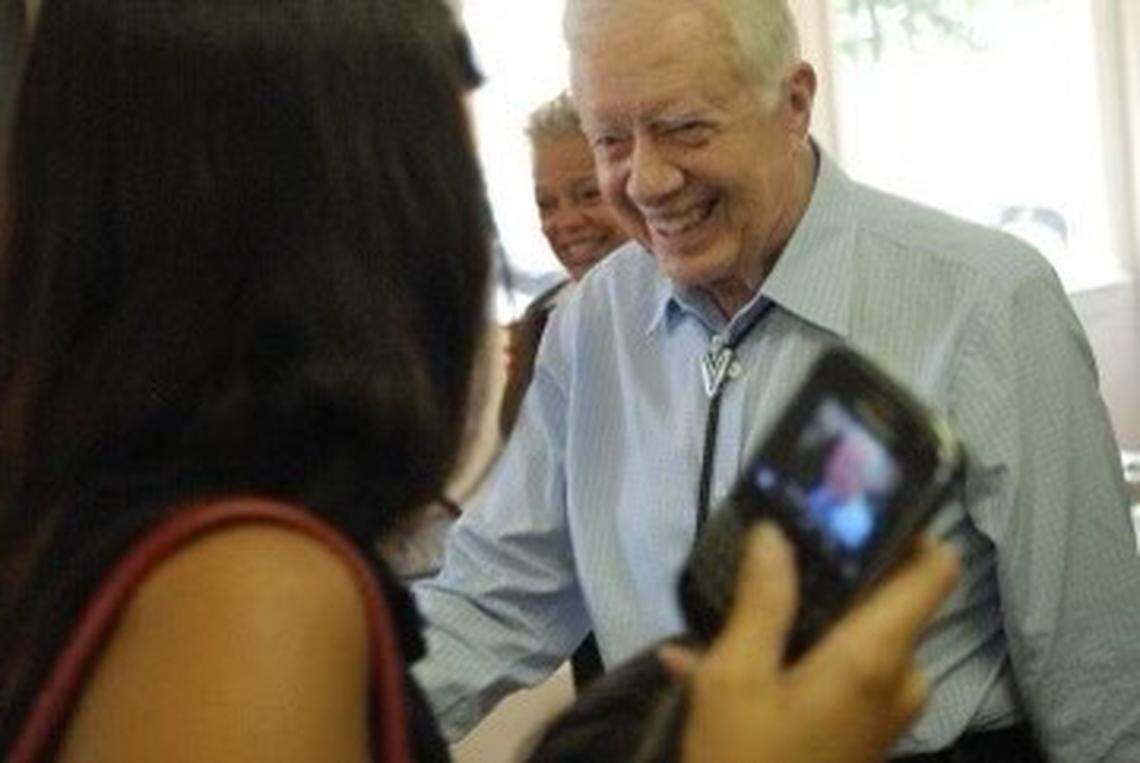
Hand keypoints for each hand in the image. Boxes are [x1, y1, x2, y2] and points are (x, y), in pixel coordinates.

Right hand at [660, 525, 958, 762]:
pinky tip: (711, 657)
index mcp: (877, 656)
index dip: (910, 526)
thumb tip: (775, 533)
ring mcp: (883, 711)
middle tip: (774, 543)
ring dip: (797, 615)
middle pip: (886, 599)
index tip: (858, 502)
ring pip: (853, 636)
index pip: (933, 569)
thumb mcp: (736, 676)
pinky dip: (790, 656)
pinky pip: (837, 673)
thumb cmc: (746, 758)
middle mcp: (898, 680)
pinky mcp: (861, 732)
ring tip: (729, 601)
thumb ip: (761, 599)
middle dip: (832, 570)